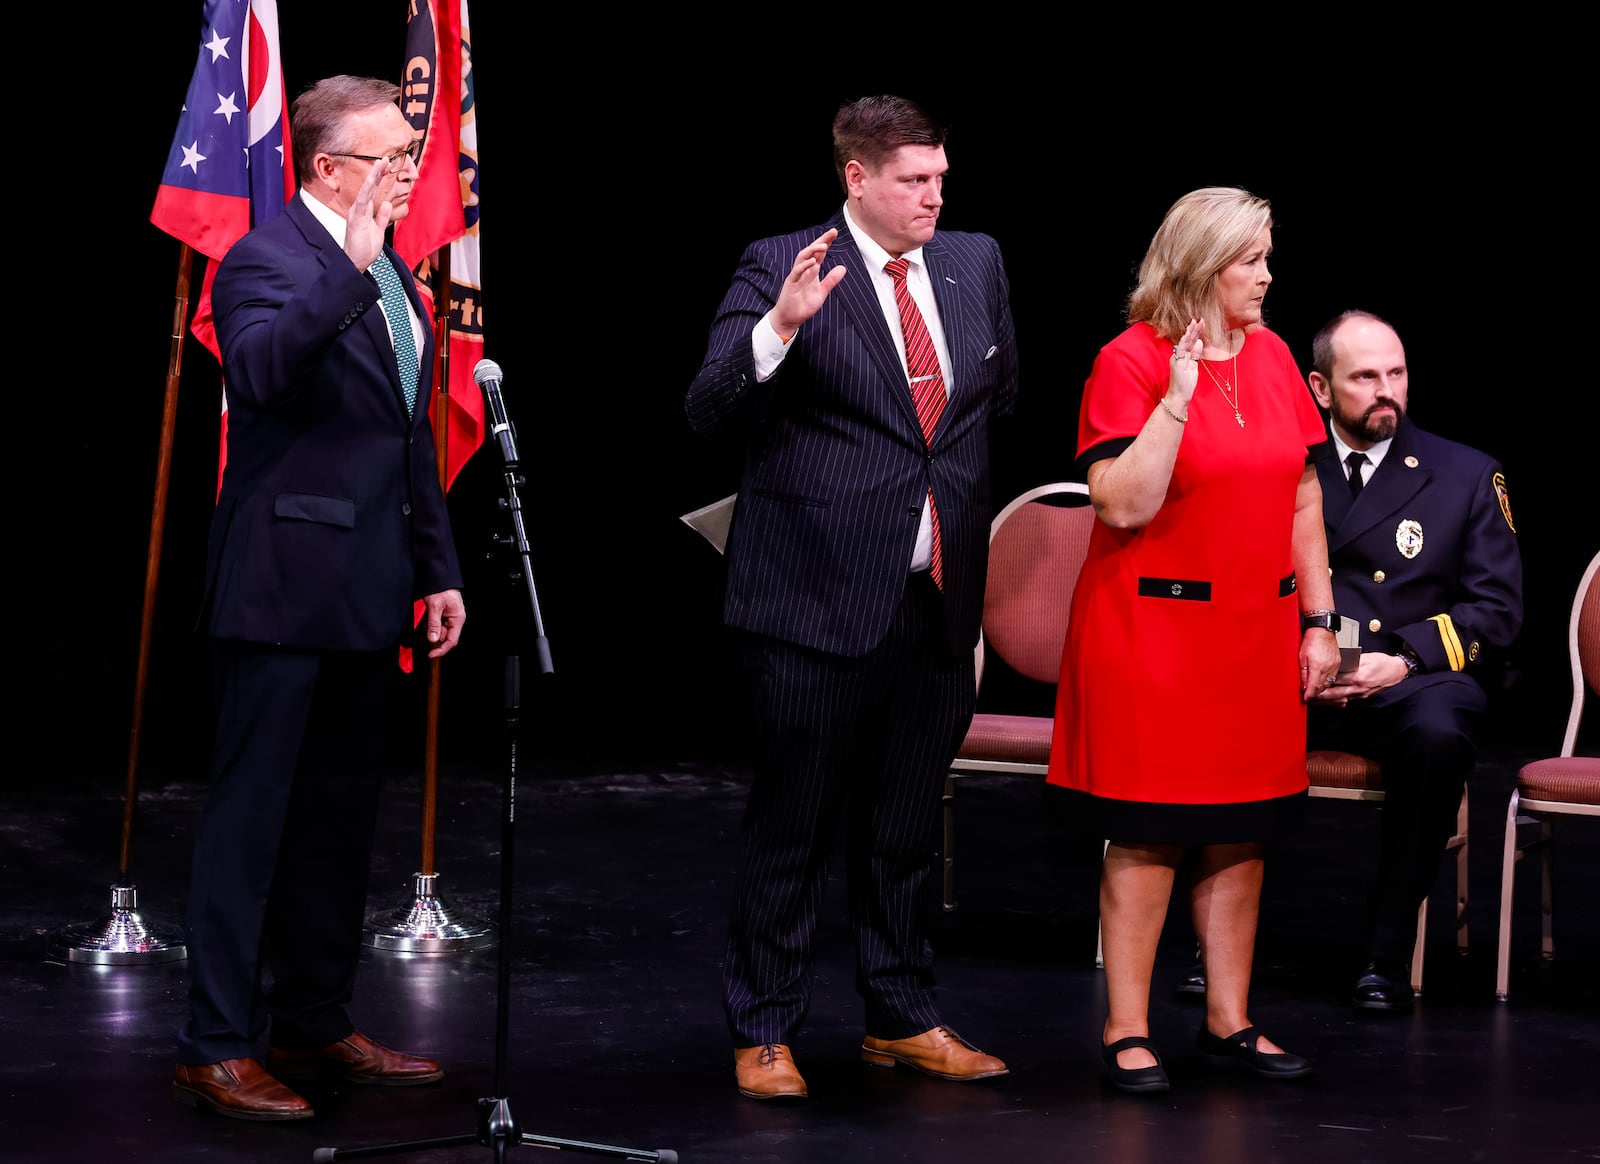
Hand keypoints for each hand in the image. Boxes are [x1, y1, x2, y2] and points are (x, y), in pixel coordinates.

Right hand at [343, 155, 397, 272]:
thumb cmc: (365, 248)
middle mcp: (359, 209)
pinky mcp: (356, 220)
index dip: (379, 178)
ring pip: (366, 190)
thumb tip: (386, 203)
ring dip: (373, 177)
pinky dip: (366, 192)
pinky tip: (371, 182)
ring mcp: (357, 213)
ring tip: (380, 164)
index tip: (386, 165)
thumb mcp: (378, 230)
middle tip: (385, 157)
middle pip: (369, 186)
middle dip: (377, 171)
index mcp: (365, 210)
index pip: (373, 190)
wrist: (356, 262)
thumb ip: (382, 217)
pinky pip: (362, 203)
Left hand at [422, 588, 465, 657]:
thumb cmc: (441, 588)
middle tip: (425, 624)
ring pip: (438, 630)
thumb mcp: (435, 606)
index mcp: (458, 619)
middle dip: (433, 634)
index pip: (451, 641)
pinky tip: (427, 612)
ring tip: (426, 613)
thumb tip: (432, 640)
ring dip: (430, 627)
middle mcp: (455, 620)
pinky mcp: (442, 615)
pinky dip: (429, 622)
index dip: (441, 650)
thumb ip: (434, 624)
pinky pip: (435, 624)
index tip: (431, 655)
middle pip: (444, 636)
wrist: (439, 576)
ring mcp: (449, 618)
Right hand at [770, 228, 847, 337]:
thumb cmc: (803, 306)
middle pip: (811, 251)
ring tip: (824, 245)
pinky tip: (813, 262)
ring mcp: (796, 276)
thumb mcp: (821, 292)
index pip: (819, 254)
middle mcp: (803, 270)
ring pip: (803, 258)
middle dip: (821, 240)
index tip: (835, 233)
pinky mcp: (791, 283)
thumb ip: (831, 280)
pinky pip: (796, 272)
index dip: (826, 243)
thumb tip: (843, 268)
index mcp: (811, 271)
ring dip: (813, 250)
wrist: (790, 319)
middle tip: (832, 232)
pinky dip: (804, 266)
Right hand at [1167, 317, 1203, 407]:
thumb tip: (1199, 342)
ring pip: (1184, 342)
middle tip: (1200, 319)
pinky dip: (1184, 341)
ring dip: (1190, 332)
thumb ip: (1196, 355)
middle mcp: (1179, 355)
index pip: (1191, 342)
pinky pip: (1180, 350)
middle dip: (1194, 329)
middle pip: (1188, 340)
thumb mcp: (1194, 367)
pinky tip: (1188, 334)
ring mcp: (1177, 358)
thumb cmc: (1185, 384)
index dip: (1196, 332)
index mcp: (1184, 356)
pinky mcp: (1176, 363)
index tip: (1202, 323)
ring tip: (1195, 322)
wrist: (1179, 396)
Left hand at [1298, 629, 1343, 702]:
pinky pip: (1333, 676)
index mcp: (1318, 667)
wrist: (1322, 630)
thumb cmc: (1311, 640)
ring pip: (1329, 683)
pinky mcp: (1338, 662)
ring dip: (1321, 688)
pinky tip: (1322, 681)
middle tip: (1308, 696)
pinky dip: (1327, 681)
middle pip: (1322, 686)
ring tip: (1314, 690)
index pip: (1314, 686)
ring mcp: (1334, 665)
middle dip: (1315, 693)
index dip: (1309, 695)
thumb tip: (1302, 685)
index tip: (1306, 699)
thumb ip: (1302, 673)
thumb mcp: (1301, 657)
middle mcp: (1328, 668)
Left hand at [1310, 651, 1404, 703]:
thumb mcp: (1365, 658)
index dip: (1321, 682)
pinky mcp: (1362, 696)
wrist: (1397, 671)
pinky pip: (1346, 700)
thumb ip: (1349, 662)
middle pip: (1334, 693)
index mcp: (1358, 676)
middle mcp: (1358, 687)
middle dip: (1319, 696)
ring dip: (1326, 701)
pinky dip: (1336, 702)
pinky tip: (1328, 702)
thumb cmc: (1382, 662)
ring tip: (1314, 700)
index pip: (1335, 680)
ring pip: (1339, 700)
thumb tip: (1336, 665)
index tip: (1312, 682)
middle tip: (1308, 695)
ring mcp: (1360, 694)